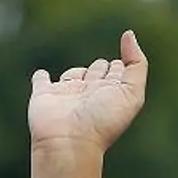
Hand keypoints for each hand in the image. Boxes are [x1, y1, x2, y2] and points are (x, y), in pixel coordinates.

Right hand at [28, 30, 148, 152]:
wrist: (69, 142)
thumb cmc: (102, 121)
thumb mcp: (131, 93)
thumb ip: (136, 65)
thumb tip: (128, 35)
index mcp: (110, 93)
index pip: (116, 72)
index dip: (122, 66)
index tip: (122, 64)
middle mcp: (89, 94)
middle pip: (96, 72)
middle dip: (100, 67)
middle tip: (103, 67)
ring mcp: (66, 94)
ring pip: (72, 76)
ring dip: (76, 72)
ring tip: (78, 78)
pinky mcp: (43, 95)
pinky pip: (41, 81)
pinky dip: (41, 78)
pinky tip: (42, 76)